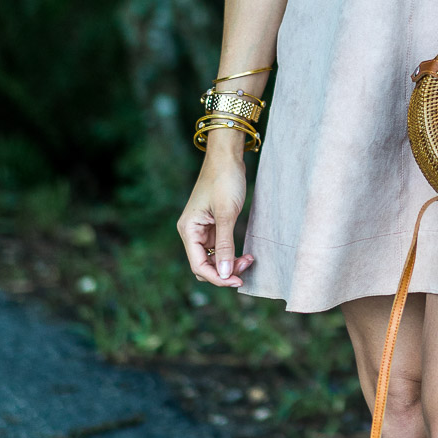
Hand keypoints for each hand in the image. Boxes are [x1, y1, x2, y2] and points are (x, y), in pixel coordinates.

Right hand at [177, 141, 253, 288]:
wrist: (227, 156)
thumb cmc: (225, 180)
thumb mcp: (227, 214)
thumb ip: (225, 245)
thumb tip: (224, 274)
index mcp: (188, 230)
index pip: (199, 265)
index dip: (217, 278)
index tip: (237, 281)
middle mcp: (192, 232)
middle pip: (205, 265)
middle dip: (225, 271)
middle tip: (247, 266)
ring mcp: (202, 229)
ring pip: (214, 258)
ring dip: (230, 263)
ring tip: (249, 259)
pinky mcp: (213, 225)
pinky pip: (220, 248)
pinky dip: (231, 253)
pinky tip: (245, 254)